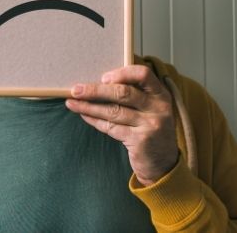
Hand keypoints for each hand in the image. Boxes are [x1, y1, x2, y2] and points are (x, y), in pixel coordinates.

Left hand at [65, 65, 178, 185]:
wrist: (164, 163)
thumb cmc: (151, 129)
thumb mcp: (150, 108)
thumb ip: (134, 94)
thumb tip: (99, 83)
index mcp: (160, 94)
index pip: (143, 74)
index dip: (122, 73)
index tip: (103, 77)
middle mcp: (158, 108)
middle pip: (123, 93)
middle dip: (95, 90)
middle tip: (76, 90)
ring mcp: (150, 124)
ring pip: (113, 111)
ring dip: (89, 106)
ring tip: (72, 103)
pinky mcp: (140, 140)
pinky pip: (111, 127)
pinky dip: (95, 120)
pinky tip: (84, 115)